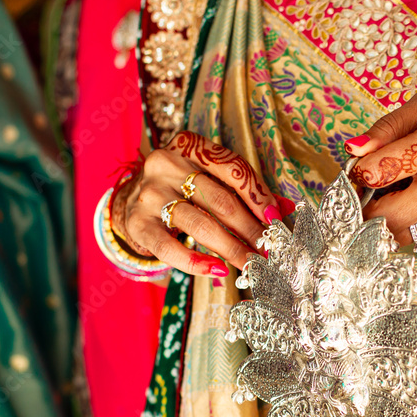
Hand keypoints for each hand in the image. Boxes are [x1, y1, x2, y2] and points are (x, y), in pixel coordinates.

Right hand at [113, 131, 292, 276]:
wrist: (131, 198)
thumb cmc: (181, 187)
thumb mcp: (209, 178)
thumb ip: (245, 189)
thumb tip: (285, 208)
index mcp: (189, 145)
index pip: (233, 169)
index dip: (258, 196)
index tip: (276, 219)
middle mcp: (166, 164)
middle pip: (220, 200)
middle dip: (250, 228)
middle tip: (269, 249)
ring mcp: (149, 194)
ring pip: (200, 224)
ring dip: (231, 248)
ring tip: (251, 264)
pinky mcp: (137, 222)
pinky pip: (169, 248)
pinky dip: (196, 263)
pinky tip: (218, 271)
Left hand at [346, 91, 416, 244]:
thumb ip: (387, 128)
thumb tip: (353, 150)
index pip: (377, 172)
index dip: (357, 175)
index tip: (357, 172)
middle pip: (384, 217)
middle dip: (366, 208)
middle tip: (369, 193)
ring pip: (399, 233)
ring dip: (388, 217)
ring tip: (401, 192)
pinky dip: (412, 220)